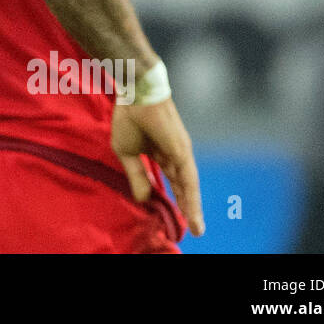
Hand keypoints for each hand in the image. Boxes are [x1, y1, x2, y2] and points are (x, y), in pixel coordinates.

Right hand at [111, 97, 204, 236]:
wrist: (136, 94)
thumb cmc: (129, 118)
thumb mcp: (127, 153)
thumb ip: (137, 175)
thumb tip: (143, 199)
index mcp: (162, 153)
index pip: (171, 181)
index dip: (174, 197)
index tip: (177, 215)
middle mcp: (176, 155)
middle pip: (184, 186)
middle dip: (187, 207)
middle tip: (193, 229)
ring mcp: (181, 153)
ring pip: (188, 186)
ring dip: (192, 208)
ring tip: (196, 228)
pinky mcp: (181, 152)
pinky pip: (188, 180)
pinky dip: (191, 198)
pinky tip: (192, 212)